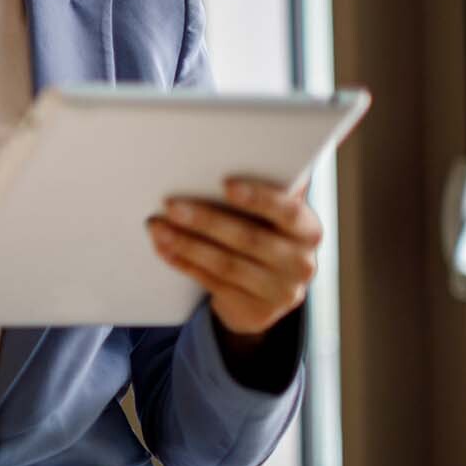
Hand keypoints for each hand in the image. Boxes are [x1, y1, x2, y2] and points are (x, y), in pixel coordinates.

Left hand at [144, 176, 323, 343]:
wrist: (265, 294)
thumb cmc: (263, 236)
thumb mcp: (271, 218)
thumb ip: (264, 193)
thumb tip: (234, 153)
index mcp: (308, 231)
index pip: (288, 211)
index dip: (258, 198)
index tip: (225, 184)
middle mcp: (300, 263)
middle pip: (249, 238)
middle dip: (206, 220)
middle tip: (170, 204)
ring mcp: (279, 292)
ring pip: (226, 264)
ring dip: (186, 243)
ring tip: (157, 227)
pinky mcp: (255, 312)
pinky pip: (212, 283)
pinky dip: (184, 263)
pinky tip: (164, 248)